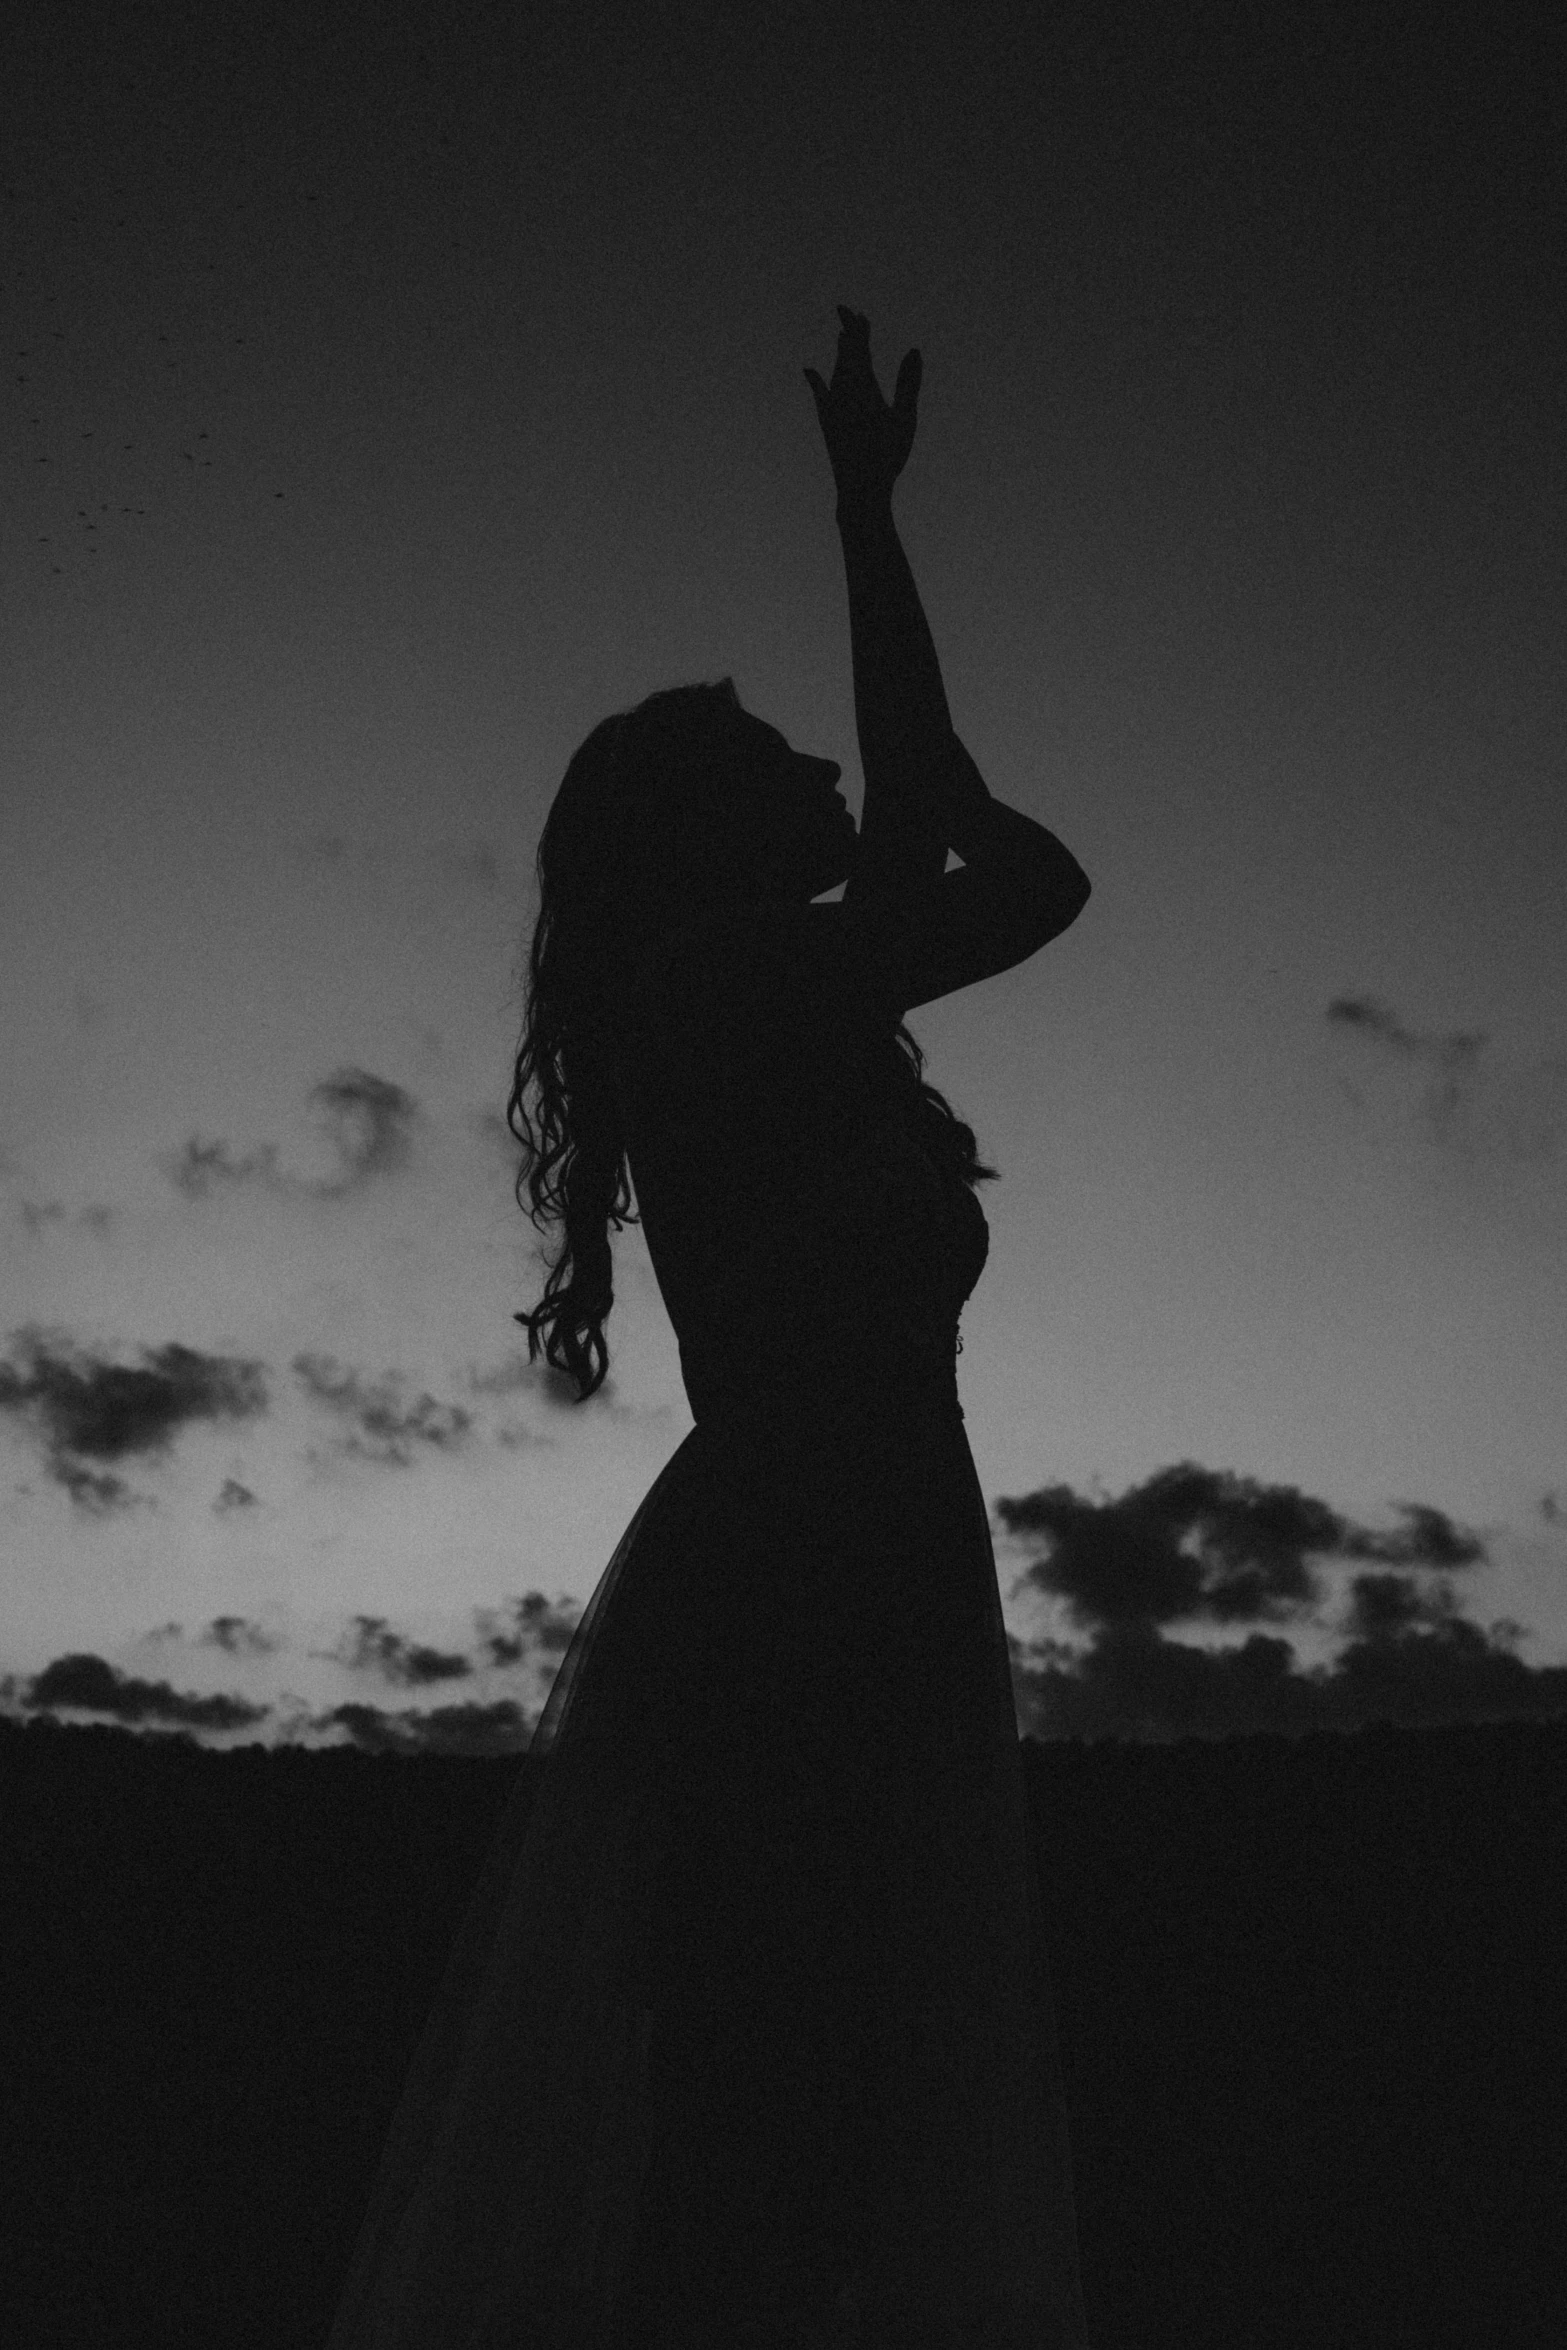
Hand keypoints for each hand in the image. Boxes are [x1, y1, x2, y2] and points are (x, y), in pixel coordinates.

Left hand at [803, 306, 921, 505]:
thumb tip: (914, 350)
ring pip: (834, 372)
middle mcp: (842, 392)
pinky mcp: (826, 422)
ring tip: (842, 338)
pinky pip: (820, 393)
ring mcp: (832, 407)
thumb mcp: (905, 418)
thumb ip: (908, 383)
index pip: (857, 348)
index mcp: (862, 387)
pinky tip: (808, 370)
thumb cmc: (888, 456)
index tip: (856, 313)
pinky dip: (816, 380)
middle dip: (849, 335)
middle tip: (850, 315)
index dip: (856, 329)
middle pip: (844, 356)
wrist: (859, 489)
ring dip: (840, 354)